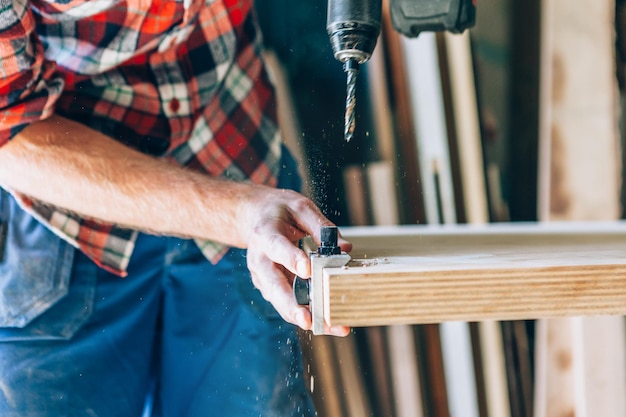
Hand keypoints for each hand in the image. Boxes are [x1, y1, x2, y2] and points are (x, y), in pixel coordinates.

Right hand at [242, 187, 351, 335]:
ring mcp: (263, 278)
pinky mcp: (272, 288)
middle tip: (306, 320)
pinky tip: (329, 324)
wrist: (254, 218)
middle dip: (290, 305)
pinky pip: (289, 305)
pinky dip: (308, 315)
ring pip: (281, 302)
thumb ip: (321, 227)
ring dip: (303, 317)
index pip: (276, 247)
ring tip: (329, 327)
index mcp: (265, 234)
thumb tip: (345, 248)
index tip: (306, 270)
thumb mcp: (300, 207)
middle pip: (273, 286)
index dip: (291, 259)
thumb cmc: (279, 212)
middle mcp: (260, 260)